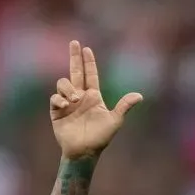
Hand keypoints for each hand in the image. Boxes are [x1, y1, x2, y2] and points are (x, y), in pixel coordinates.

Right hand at [50, 40, 142, 158]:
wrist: (84, 152)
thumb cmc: (100, 138)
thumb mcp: (114, 121)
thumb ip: (124, 107)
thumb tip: (140, 96)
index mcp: (93, 96)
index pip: (90, 75)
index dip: (89, 62)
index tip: (86, 48)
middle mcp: (79, 97)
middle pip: (75, 72)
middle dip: (74, 57)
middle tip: (74, 42)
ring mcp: (67, 104)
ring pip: (63, 84)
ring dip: (68, 87)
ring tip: (75, 98)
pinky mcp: (57, 112)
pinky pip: (55, 98)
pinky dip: (59, 99)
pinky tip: (66, 105)